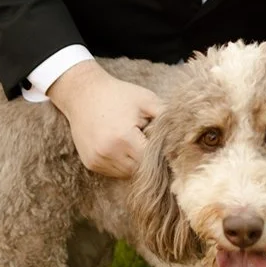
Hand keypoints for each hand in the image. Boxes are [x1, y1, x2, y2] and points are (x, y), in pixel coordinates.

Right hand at [48, 60, 164, 178]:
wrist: (82, 93)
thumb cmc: (118, 94)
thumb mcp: (146, 100)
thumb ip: (165, 117)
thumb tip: (183, 134)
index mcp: (124, 137)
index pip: (151, 159)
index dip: (161, 154)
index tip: (166, 147)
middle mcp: (108, 152)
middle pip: (140, 169)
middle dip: (148, 160)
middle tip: (150, 143)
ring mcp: (97, 159)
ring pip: (126, 173)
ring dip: (134, 163)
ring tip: (134, 142)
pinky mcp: (90, 163)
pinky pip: (113, 171)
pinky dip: (121, 163)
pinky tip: (122, 146)